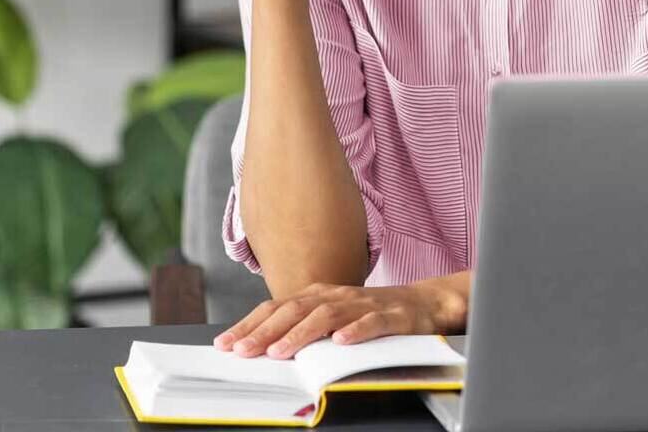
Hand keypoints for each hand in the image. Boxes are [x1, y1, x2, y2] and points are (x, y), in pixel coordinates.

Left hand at [211, 279, 464, 359]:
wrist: (422, 304)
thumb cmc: (370, 315)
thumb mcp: (331, 319)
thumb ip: (301, 329)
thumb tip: (259, 349)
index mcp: (319, 295)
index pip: (278, 308)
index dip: (251, 325)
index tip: (226, 344)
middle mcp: (337, 295)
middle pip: (296, 309)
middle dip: (266, 331)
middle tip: (243, 351)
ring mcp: (364, 303)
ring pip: (329, 315)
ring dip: (302, 333)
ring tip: (280, 351)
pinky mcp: (392, 315)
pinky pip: (373, 322)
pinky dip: (356, 330)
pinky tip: (341, 342)